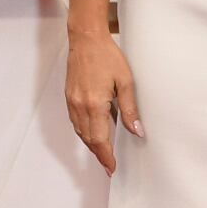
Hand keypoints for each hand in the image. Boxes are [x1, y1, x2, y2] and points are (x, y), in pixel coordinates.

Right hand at [66, 30, 142, 175]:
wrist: (86, 39)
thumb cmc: (107, 56)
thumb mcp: (126, 82)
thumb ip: (130, 109)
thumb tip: (137, 130)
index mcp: (95, 104)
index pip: (100, 139)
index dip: (106, 156)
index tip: (112, 168)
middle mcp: (80, 105)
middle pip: (88, 139)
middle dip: (99, 154)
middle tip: (110, 165)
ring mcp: (72, 101)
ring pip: (80, 132)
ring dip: (91, 144)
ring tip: (103, 153)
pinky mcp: (69, 97)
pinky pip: (75, 121)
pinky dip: (84, 131)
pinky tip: (93, 132)